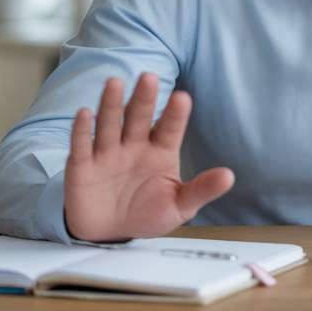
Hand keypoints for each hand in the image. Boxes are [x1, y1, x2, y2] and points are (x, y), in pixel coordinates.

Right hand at [64, 73, 234, 242]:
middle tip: (150, 77)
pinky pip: (81, 145)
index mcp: (161, 150)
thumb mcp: (179, 205)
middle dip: (144, 98)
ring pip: (110, 124)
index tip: (183, 98)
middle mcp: (134, 145)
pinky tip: (84, 113)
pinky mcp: (82, 166)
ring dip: (111, 104)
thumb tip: (229, 176)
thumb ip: (201, 189)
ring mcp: (108, 153)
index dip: (175, 114)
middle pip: (139, 117)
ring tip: (115, 83)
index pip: (170, 128)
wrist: (110, 232)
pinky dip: (82, 130)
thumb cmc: (148, 212)